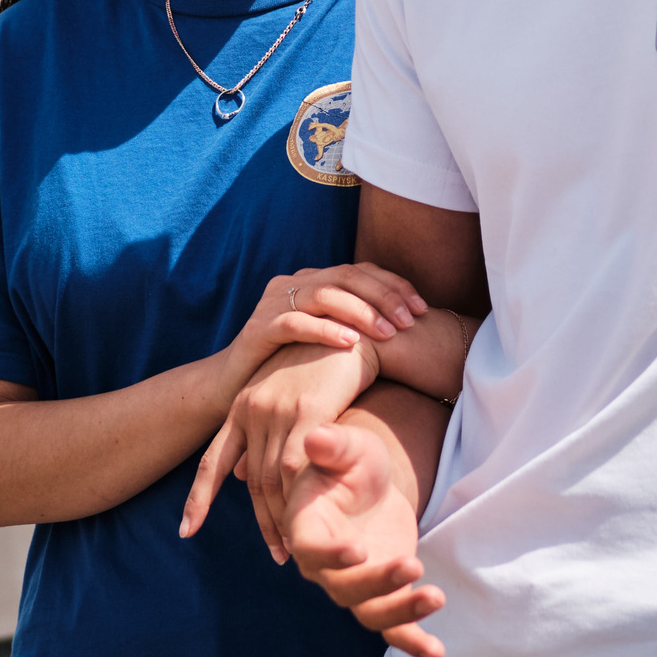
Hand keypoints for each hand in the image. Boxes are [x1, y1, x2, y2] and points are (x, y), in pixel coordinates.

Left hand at [181, 340, 376, 555]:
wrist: (357, 330)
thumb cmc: (323, 364)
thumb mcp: (285, 399)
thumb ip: (262, 437)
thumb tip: (239, 476)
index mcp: (241, 407)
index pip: (211, 461)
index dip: (199, 498)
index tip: (186, 532)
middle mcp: (252, 409)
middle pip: (250, 480)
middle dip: (262, 522)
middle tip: (278, 557)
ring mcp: (278, 410)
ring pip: (274, 480)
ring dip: (283, 519)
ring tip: (297, 549)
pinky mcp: (308, 412)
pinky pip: (300, 468)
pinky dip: (302, 499)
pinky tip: (312, 520)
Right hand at [221, 264, 428, 395]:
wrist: (234, 386)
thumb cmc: (292, 365)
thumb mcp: (329, 339)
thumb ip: (357, 324)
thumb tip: (407, 324)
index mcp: (313, 280)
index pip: (361, 270)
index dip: (394, 286)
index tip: (422, 309)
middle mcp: (294, 283)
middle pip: (347, 276)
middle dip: (384, 297)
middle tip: (410, 320)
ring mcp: (273, 302)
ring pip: (324, 294)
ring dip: (361, 312)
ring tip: (388, 332)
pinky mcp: (258, 328)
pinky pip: (295, 322)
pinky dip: (326, 329)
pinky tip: (351, 342)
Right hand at [284, 422, 445, 656]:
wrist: (370, 484)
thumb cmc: (351, 461)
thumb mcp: (349, 446)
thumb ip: (334, 445)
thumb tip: (316, 437)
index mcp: (306, 528)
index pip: (309, 550)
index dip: (330, 556)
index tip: (358, 550)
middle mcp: (325, 565)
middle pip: (343, 588)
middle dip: (377, 583)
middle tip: (412, 565)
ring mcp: (354, 584)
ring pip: (370, 612)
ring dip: (401, 612)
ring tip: (436, 597)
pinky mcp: (382, 595)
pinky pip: (393, 627)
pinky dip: (413, 641)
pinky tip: (437, 652)